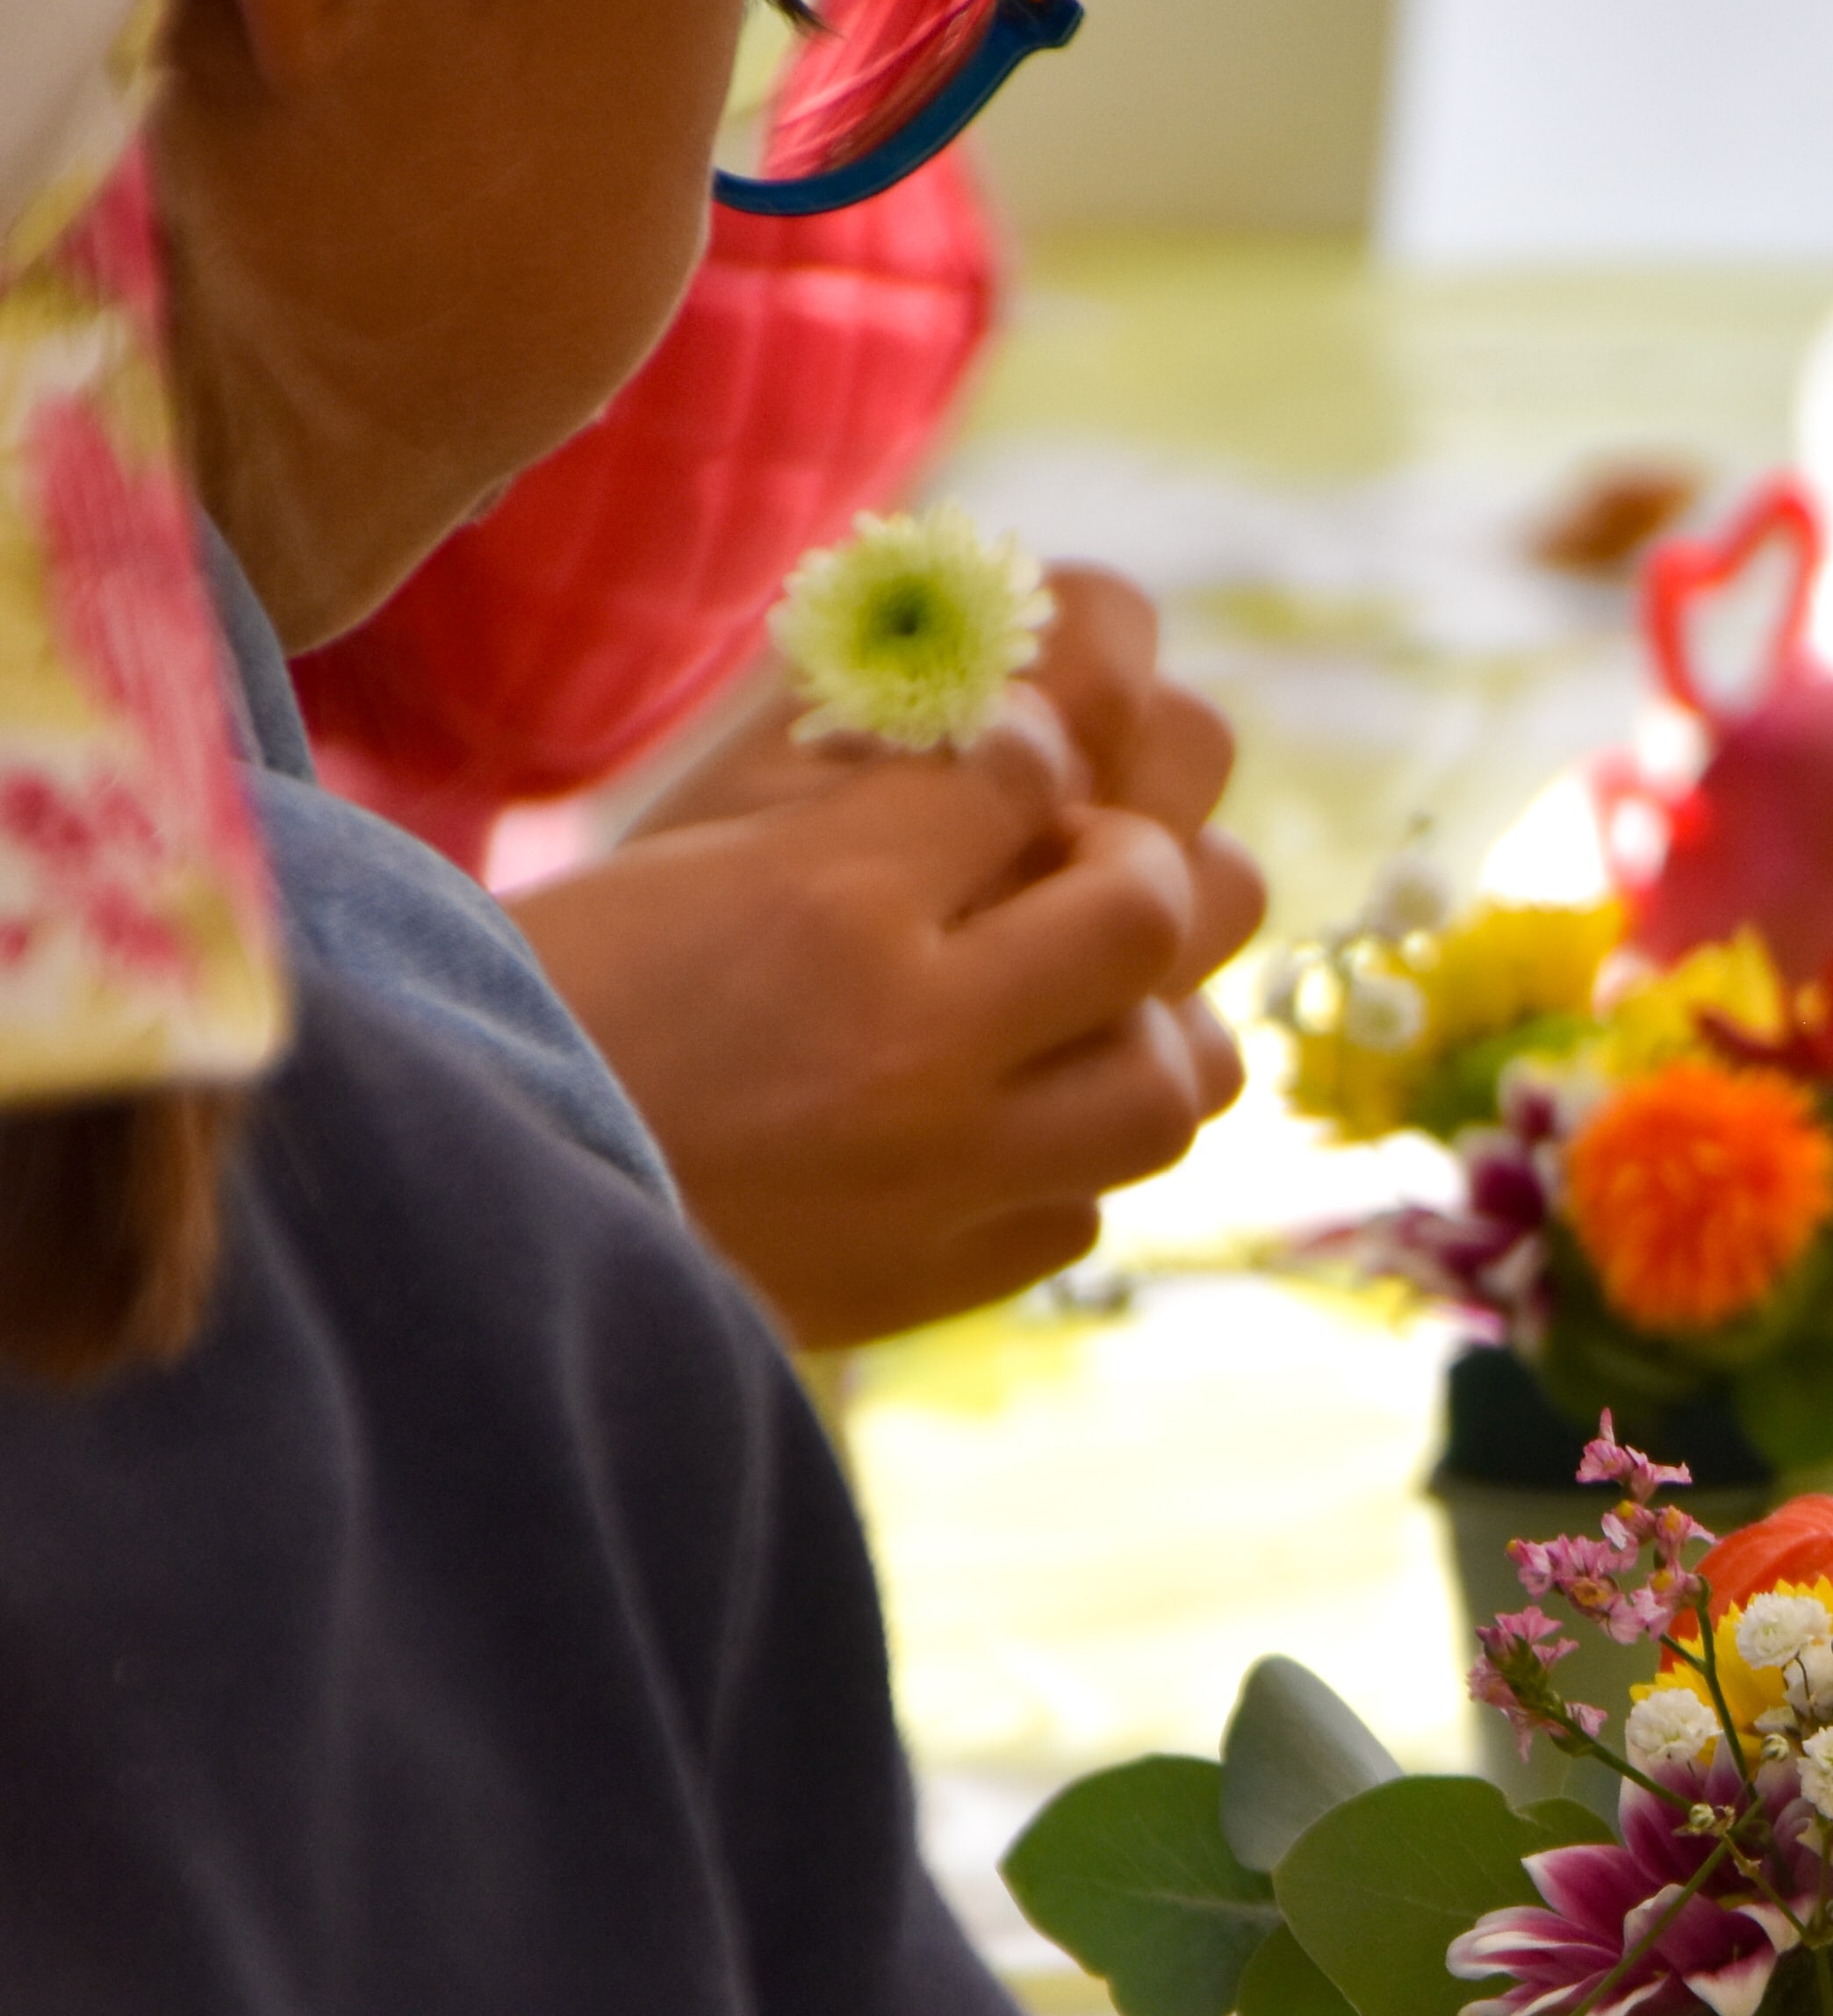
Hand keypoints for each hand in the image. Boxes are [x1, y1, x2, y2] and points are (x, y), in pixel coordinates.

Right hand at [508, 564, 1266, 1345]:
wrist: (479, 1205)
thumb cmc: (567, 996)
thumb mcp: (686, 845)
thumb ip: (850, 782)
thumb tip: (1021, 735)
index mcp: (831, 901)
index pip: (1027, 764)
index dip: (1031, 743)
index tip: (1002, 762)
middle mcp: (916, 1044)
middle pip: (1150, 909)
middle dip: (1134, 868)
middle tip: (1072, 874)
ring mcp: (942, 1178)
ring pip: (1169, 1084)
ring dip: (1147, 1029)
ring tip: (1074, 1013)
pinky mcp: (930, 1280)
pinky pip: (1086, 1206)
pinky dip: (1068, 1156)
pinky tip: (997, 1124)